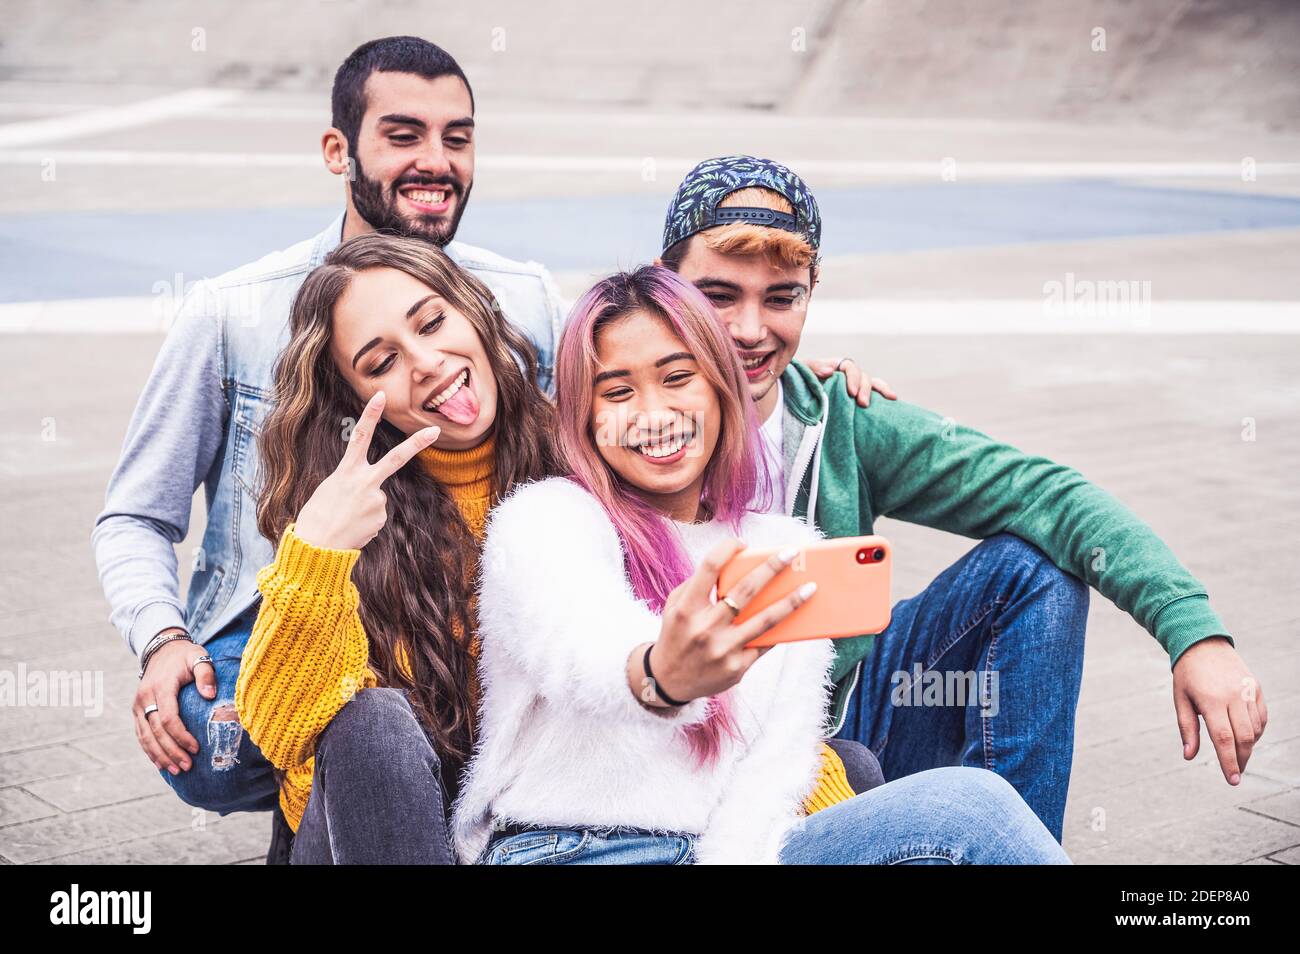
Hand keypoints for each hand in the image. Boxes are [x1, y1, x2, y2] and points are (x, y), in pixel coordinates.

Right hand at [133, 634, 214, 774]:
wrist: (161, 649)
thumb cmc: (185, 656)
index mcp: (161, 686)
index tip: (196, 748)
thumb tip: (210, 696)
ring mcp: (138, 705)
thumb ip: (206, 674)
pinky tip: (161, 763)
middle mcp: (145, 697)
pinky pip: (141, 734)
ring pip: (146, 736)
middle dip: (172, 751)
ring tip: (177, 770)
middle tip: (188, 766)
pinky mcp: (136, 711)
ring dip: (160, 756)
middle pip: (156, 731)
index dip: (181, 735)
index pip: (169, 717)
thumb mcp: (199, 657)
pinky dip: (150, 750)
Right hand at [293, 390, 440, 550]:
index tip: (380, 395)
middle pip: (396, 458)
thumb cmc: (316, 517)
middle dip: (417, 443)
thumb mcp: (329, 490)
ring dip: (364, 508)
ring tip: (346, 519)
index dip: (370, 415)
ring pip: (377, 498)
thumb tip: (374, 494)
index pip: (360, 436)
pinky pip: (377, 516)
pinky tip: (353, 528)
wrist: (316, 548)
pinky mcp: (381, 518)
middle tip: (436, 431)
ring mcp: (377, 501)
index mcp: (346, 471)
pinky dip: (366, 522)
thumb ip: (352, 483)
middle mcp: (365, 483)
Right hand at [631, 539, 816, 705]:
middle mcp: (705, 627)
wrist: (669, 681)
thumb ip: (697, 585)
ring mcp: (723, 649)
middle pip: (745, 590)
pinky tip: (797, 617)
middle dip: (772, 568)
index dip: (727, 549)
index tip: (743, 542)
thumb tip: (733, 565)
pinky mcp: (737, 668)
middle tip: (792, 553)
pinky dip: (780, 629)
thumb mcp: (674, 606)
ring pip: (765, 620)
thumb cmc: (676, 635)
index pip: (709, 568)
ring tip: (811, 587)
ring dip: (792, 601)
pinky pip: (764, 643)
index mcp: (686, 608)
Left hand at [805, 357, 896, 406]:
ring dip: (880, 390)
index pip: (850, 367)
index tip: (851, 393)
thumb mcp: (802, 371)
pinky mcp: (856, 397)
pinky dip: (884, 393)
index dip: (853, 378)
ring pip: (872, 383)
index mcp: (836, 366)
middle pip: (863, 376)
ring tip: (889, 398)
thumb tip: (830, 371)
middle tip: (863, 403)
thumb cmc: (799, 379)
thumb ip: (813, 368)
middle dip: (866, 389)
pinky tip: (894, 399)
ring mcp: (854, 386)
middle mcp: (848, 375)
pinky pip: (874, 393)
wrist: (797, 395)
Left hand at [1172, 636, 1266, 783]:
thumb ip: (1187, 728)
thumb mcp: (1180, 699)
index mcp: (1211, 700)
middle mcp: (1233, 696)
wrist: (1203, 644)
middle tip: (1236, 774)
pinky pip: (1261, 717)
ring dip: (1248, 746)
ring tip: (1236, 754)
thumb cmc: (1187, 675)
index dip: (1228, 762)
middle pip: (1243, 737)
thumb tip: (1188, 756)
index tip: (1232, 780)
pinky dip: (1256, 731)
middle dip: (1241, 760)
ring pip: (1255, 729)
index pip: (1223, 739)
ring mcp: (1247, 691)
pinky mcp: (1256, 688)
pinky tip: (1245, 736)